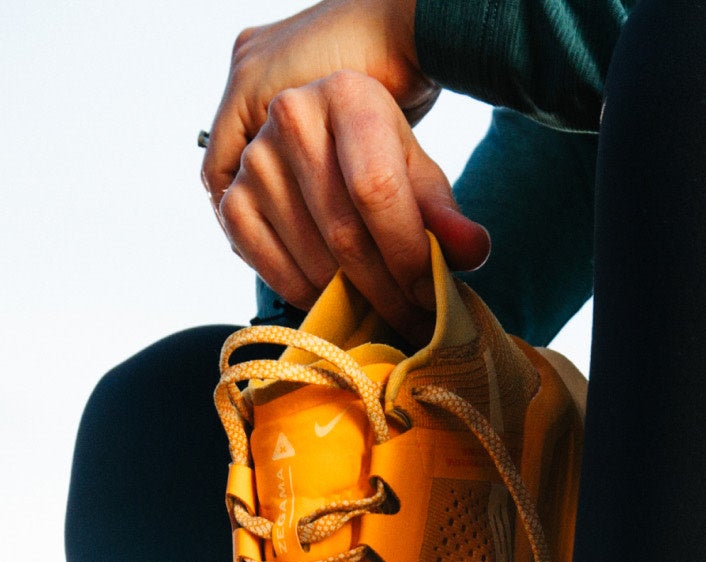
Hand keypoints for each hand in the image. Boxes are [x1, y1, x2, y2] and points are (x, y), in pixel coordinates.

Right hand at [202, 0, 489, 339]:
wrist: (322, 144)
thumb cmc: (377, 158)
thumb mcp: (416, 174)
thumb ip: (444, 214)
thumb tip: (473, 252)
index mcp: (347, 95)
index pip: (378, 190)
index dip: (408, 253)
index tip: (432, 296)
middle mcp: (291, 116)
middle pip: (345, 232)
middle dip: (387, 290)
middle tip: (413, 323)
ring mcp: (255, 160)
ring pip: (313, 259)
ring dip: (353, 302)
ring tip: (382, 315)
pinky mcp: (233, 201)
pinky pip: (274, 270)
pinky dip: (310, 298)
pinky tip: (337, 301)